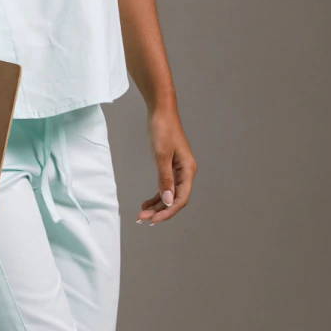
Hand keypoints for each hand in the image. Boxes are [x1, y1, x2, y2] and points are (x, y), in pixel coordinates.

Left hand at [137, 108, 197, 225]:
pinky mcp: (171, 166)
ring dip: (157, 205)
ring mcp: (179, 170)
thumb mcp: (161, 156)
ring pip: (170, 194)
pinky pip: (166, 186)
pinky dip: (157, 195)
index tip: (153, 219)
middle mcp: (186, 172)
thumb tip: (169, 201)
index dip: (168, 211)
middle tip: (142, 218)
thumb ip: (165, 180)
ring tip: (142, 213)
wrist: (161, 111)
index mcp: (188, 170)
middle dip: (160, 210)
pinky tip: (146, 202)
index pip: (181, 198)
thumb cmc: (163, 129)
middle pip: (176, 199)